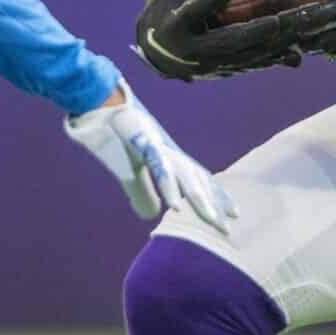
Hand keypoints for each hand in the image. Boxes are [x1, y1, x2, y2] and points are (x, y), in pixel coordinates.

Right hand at [65, 83, 236, 230]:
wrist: (100, 106)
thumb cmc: (117, 137)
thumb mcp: (129, 171)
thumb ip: (141, 192)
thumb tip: (152, 215)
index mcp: (170, 159)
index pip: (199, 180)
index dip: (217, 196)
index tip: (235, 215)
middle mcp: (171, 153)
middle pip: (198, 181)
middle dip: (215, 204)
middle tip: (229, 228)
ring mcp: (158, 147)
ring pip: (185, 176)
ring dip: (198, 199)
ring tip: (212, 219)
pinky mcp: (143, 143)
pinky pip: (159, 168)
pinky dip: (168, 187)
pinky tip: (175, 206)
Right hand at [133, 0, 301, 80]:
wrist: (159, 52)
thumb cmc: (167, 6)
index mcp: (176, 24)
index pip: (194, 9)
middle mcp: (193, 49)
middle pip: (227, 41)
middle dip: (253, 33)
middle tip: (277, 21)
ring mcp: (210, 64)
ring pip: (244, 58)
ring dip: (270, 49)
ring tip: (295, 34)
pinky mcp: (224, 71)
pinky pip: (252, 66)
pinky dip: (273, 60)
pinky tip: (297, 53)